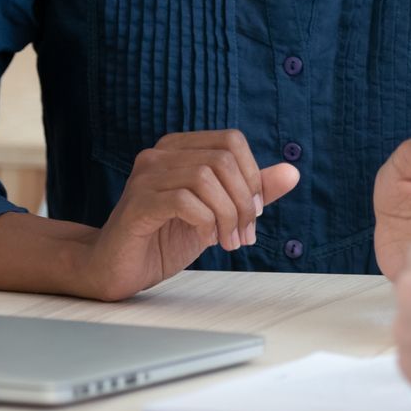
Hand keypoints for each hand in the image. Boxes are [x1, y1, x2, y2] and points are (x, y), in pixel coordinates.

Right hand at [76, 130, 299, 301]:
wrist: (117, 268)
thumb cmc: (163, 238)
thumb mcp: (217, 213)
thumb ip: (250, 192)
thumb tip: (293, 172)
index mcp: (180, 148)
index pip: (232, 141)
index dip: (253, 176)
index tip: (255, 213)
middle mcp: (160, 154)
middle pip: (223, 159)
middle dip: (244, 201)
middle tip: (244, 234)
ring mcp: (145, 176)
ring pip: (206, 178)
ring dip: (227, 215)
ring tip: (227, 242)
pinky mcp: (137, 203)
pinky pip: (185, 200)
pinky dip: (206, 222)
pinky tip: (206, 239)